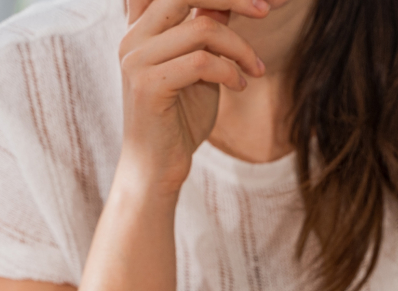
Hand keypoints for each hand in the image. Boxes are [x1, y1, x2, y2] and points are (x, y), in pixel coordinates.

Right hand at [118, 0, 267, 192]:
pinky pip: (202, 62)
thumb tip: (231, 2)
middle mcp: (133, 36)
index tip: (259, 2)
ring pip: (202, 28)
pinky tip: (240, 86)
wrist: (158, 167)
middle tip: (265, 11)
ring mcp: (136, 58)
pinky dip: (230, 71)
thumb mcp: (201, 68)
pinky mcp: (147, 84)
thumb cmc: (180, 119)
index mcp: (142, 28)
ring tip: (255, 69)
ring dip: (240, 47)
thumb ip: (208, 33)